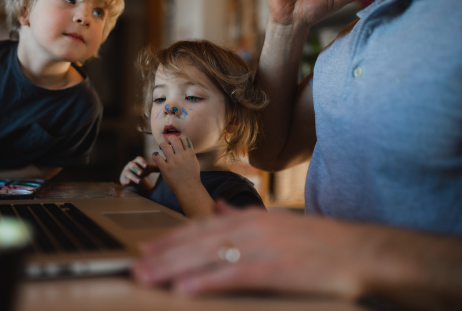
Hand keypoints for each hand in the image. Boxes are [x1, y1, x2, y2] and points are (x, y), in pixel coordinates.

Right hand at [119, 156, 158, 185]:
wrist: (132, 178)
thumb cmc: (141, 171)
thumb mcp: (147, 169)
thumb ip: (155, 167)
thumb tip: (166, 165)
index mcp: (137, 161)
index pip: (138, 159)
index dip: (142, 162)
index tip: (146, 166)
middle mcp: (130, 165)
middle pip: (132, 164)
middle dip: (136, 168)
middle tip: (141, 173)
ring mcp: (126, 172)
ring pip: (129, 173)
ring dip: (134, 177)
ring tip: (139, 181)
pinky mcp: (124, 179)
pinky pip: (124, 179)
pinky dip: (126, 181)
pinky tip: (129, 182)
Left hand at [133, 201, 372, 298]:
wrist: (361, 251)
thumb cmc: (319, 243)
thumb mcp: (276, 224)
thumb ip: (241, 217)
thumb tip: (217, 208)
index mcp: (250, 219)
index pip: (199, 228)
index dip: (170, 240)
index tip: (146, 251)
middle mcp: (251, 228)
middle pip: (196, 241)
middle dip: (163, 255)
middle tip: (135, 268)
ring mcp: (263, 247)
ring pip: (208, 256)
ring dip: (174, 268)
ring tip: (148, 278)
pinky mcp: (276, 268)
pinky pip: (234, 275)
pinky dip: (207, 281)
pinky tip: (185, 290)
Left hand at [152, 135, 199, 193]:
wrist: (189, 189)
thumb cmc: (192, 176)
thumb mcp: (194, 162)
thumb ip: (189, 152)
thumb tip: (183, 144)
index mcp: (190, 153)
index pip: (184, 138)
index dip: (179, 138)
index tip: (177, 143)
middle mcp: (181, 156)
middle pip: (174, 138)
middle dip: (170, 139)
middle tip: (168, 144)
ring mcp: (173, 162)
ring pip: (164, 145)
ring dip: (162, 146)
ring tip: (162, 149)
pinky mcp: (165, 169)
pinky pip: (156, 157)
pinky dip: (155, 155)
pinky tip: (157, 157)